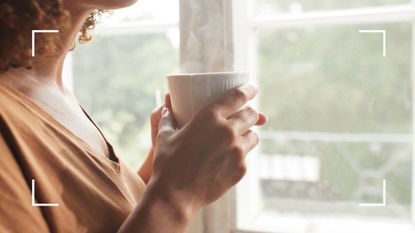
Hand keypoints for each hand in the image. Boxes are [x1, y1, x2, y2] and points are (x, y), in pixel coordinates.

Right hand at [148, 83, 266, 216]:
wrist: (175, 196)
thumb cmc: (168, 164)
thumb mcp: (165, 137)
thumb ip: (168, 119)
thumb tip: (166, 109)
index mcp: (209, 117)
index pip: (238, 96)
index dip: (248, 90)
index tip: (253, 88)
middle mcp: (227, 131)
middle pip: (251, 114)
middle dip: (251, 112)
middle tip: (245, 114)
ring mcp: (237, 151)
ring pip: (254, 136)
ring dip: (248, 134)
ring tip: (238, 138)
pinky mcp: (240, 169)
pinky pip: (247, 156)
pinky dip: (241, 154)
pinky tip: (229, 158)